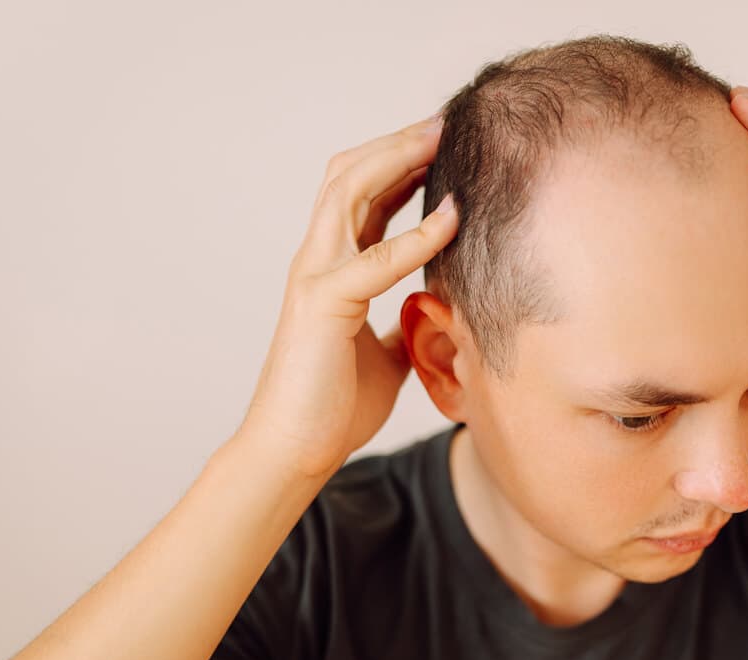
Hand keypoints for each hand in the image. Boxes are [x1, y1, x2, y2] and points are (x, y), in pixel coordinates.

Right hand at [235, 114, 458, 478]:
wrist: (295, 450)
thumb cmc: (334, 405)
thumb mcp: (382, 353)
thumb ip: (398, 321)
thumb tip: (430, 309)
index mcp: (333, 267)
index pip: (363, 195)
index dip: (400, 163)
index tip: (446, 143)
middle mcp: (318, 259)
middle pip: (350, 174)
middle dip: (399, 142)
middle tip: (448, 120)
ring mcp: (315, 275)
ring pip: (348, 192)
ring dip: (399, 160)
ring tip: (443, 138)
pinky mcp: (323, 304)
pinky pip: (375, 259)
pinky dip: (417, 235)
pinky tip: (452, 218)